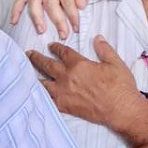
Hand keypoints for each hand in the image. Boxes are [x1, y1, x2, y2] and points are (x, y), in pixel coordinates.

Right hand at [10, 0, 100, 37]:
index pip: (67, 0)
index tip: (76, 28)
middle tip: (63, 35)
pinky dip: (16, 10)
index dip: (72, 15)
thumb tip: (80, 6)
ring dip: (37, 18)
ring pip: (35, 2)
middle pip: (50, 3)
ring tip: (41, 31)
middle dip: (57, 21)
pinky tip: (14, 21)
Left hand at [27, 35, 142, 126]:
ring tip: (27, 72)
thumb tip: (98, 38)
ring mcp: (63, 92)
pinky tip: (35, 93)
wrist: (120, 109)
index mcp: (79, 65)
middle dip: (37, 58)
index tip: (51, 45)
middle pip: (47, 65)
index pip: (63, 52)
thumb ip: (105, 50)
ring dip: (34, 75)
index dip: (56, 47)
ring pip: (43, 82)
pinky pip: (47, 99)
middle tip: (29, 53)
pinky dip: (40, 95)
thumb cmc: (120, 86)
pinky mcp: (64, 106)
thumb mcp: (116, 63)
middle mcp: (67, 77)